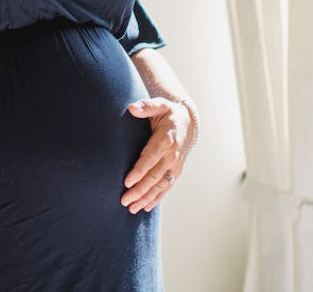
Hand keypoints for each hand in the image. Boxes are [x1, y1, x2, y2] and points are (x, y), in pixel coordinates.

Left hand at [120, 97, 194, 213]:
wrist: (188, 121)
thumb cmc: (169, 112)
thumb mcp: (159, 104)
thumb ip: (146, 106)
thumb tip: (131, 107)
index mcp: (166, 140)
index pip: (150, 158)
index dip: (139, 171)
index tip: (127, 182)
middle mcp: (172, 156)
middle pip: (154, 176)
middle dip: (139, 190)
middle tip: (124, 200)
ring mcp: (175, 165)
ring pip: (160, 185)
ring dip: (146, 198)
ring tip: (131, 208)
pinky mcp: (176, 171)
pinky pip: (166, 187)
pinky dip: (156, 198)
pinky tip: (145, 207)